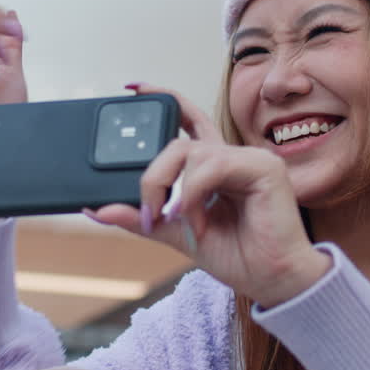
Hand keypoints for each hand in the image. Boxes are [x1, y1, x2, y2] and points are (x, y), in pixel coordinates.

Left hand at [85, 85, 330, 307]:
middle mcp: (231, 157)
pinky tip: (196, 219)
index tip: (133, 88)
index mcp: (213, 166)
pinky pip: (214, 166)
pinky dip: (195, 194)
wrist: (272, 281)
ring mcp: (250, 159)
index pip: (187, 120)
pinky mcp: (264, 167)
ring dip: (175, 191)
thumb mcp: (176, 234)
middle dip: (153, 176)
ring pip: (192, 153)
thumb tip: (97, 210)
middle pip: (178, 142)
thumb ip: (142, 217)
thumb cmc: (237, 255)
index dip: (165, 99)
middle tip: (149, 211)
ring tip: (178, 223)